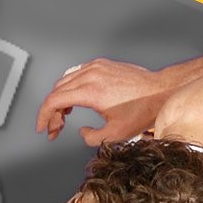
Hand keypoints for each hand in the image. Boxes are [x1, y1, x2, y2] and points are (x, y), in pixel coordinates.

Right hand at [36, 58, 171, 144]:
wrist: (160, 91)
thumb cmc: (142, 110)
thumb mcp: (115, 134)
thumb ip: (91, 138)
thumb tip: (83, 132)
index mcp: (90, 91)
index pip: (54, 101)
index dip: (43, 117)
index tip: (42, 128)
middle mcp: (91, 75)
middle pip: (56, 91)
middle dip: (51, 112)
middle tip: (55, 128)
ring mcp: (96, 67)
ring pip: (64, 81)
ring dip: (60, 100)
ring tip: (64, 116)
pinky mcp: (102, 64)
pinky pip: (76, 73)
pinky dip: (70, 88)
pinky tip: (76, 100)